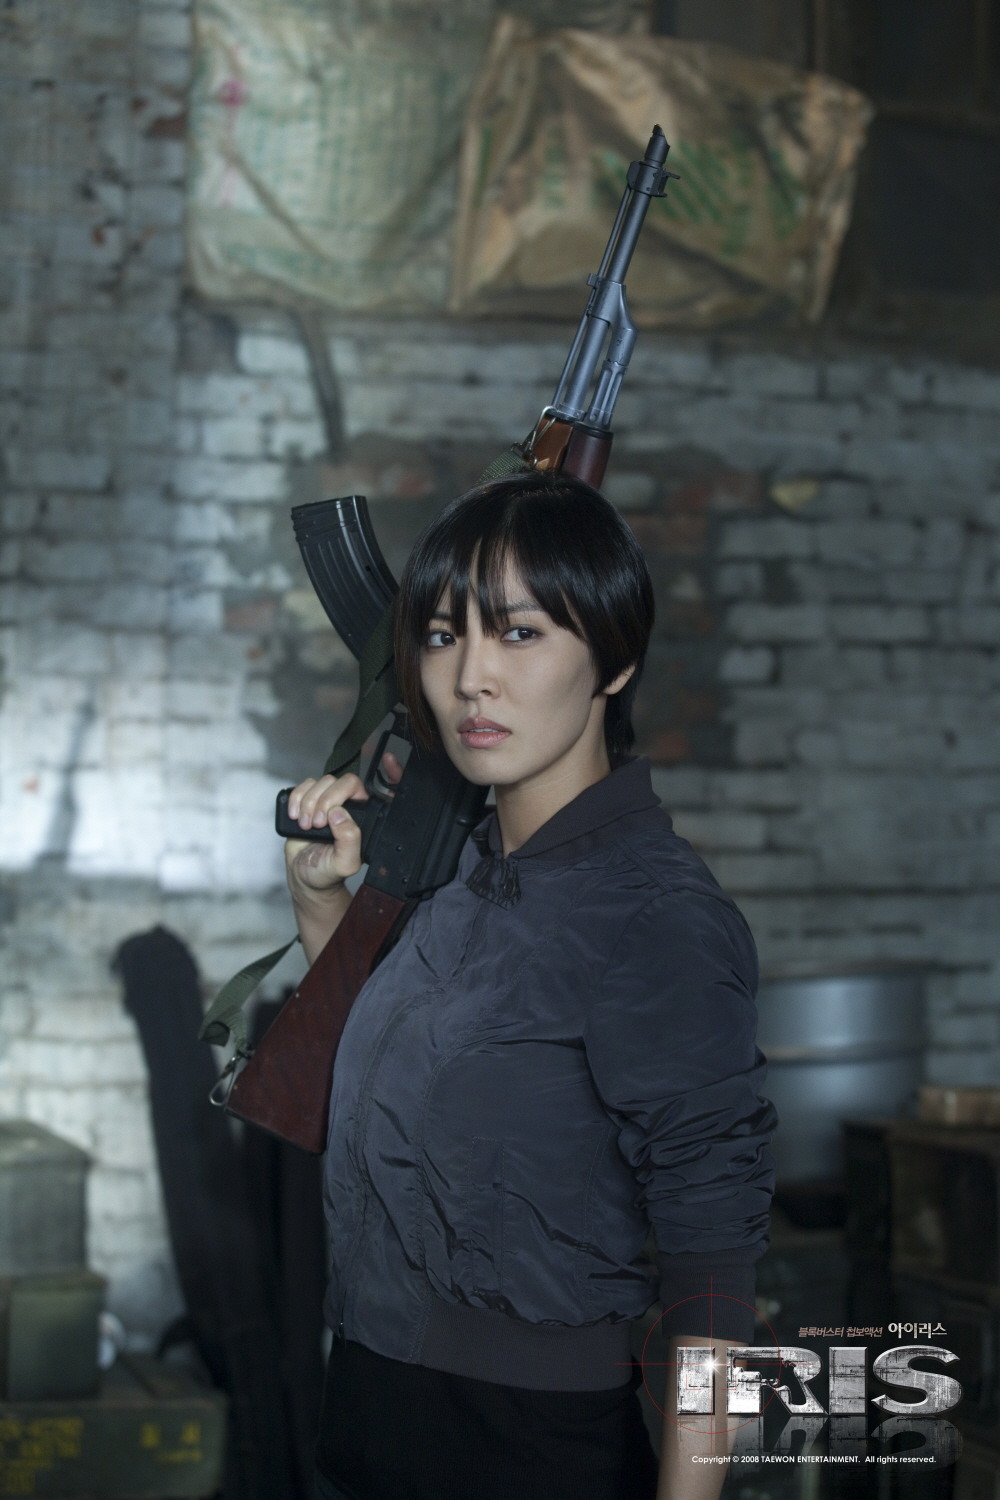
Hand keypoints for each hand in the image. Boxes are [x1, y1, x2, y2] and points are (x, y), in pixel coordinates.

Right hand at [284, 753, 405, 898]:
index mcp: (366, 819)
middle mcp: (350, 806)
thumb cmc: (328, 872)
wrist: (303, 876)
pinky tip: (297, 816)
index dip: (391, 772)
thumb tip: (339, 813)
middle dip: (328, 800)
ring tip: (307, 825)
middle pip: (344, 782)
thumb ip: (349, 840)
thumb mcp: (344, 863)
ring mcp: (328, 801)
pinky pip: (303, 786)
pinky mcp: (309, 800)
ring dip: (309, 802)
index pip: (379, 791)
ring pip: (322, 782)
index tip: (389, 759)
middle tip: (319, 822)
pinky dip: (296, 799)